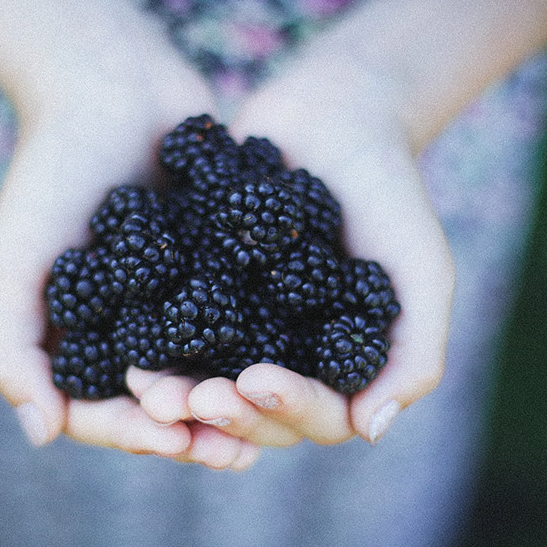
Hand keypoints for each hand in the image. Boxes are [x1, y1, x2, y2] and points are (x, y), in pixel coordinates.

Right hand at [0, 0, 260, 468]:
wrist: (109, 87)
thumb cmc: (49, 174)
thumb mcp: (13, 265)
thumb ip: (11, 350)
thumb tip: (42, 437)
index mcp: (73, 338)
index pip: (98, 411)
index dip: (134, 434)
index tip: (171, 440)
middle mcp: (124, 329)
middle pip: (159, 404)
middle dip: (194, 431)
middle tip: (235, 452)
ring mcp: (173, 302)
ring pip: (205, 373)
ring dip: (232, 405)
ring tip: (268, 423)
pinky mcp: (217, 271)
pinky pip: (240, 323)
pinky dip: (261, 350)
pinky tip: (294, 367)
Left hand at [134, 34, 455, 446]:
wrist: (336, 116)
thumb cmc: (391, 193)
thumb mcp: (422, 271)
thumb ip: (414, 353)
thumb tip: (370, 430)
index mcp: (343, 369)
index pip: (320, 417)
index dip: (287, 410)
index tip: (256, 382)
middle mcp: (290, 360)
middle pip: (257, 416)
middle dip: (225, 413)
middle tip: (192, 399)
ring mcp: (243, 332)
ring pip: (209, 387)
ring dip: (179, 398)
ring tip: (147, 390)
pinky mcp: (199, 296)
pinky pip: (171, 335)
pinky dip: (151, 350)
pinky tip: (124, 351)